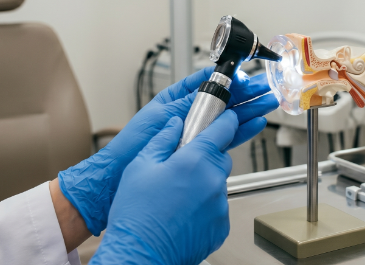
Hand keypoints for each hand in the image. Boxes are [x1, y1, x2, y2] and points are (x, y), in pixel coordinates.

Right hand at [58, 67, 276, 234]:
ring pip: (218, 183)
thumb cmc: (135, 215)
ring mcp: (220, 205)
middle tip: (182, 167)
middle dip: (206, 157)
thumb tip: (175, 124)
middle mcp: (213, 181)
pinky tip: (183, 212)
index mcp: (195, 160)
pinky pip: (218, 207)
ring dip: (204, 183)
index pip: (223, 129)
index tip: (229, 114)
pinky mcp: (221, 226)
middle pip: (220, 158)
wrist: (139, 255)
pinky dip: (205, 206)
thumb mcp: (140, 166)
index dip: (227, 119)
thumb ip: (162, 140)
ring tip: (177, 196)